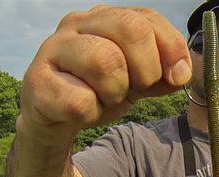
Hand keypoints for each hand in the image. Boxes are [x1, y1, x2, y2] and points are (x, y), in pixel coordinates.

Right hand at [18, 5, 191, 144]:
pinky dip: (91, 113)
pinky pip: (80, 101)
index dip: (171, 49)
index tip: (177, 76)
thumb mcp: (138, 80)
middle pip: (131, 29)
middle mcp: (77, 23)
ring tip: (105, 98)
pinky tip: (82, 111)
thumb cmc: (98, 91)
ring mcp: (53, 49)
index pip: (148, 18)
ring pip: (105, 61)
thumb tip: (181, 72)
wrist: (55, 118)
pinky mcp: (36, 82)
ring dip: (116, 93)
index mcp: (104, 17)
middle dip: (146, 69)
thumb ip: (162, 73)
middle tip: (137, 89)